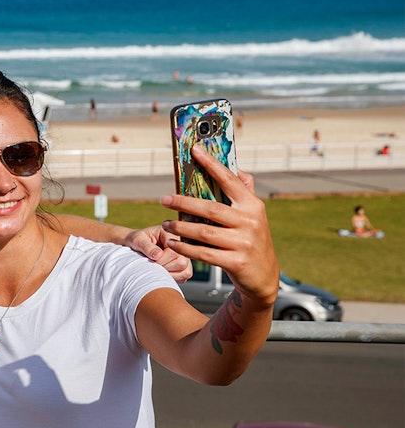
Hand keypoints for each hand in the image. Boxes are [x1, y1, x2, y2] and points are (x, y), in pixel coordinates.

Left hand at [123, 226, 192, 282]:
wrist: (136, 245)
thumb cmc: (137, 240)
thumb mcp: (137, 240)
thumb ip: (146, 246)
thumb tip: (158, 255)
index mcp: (171, 234)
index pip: (174, 251)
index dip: (161, 259)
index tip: (150, 260)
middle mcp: (181, 244)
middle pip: (182, 262)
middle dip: (165, 267)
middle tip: (153, 265)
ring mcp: (185, 256)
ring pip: (186, 271)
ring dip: (169, 274)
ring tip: (157, 269)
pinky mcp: (184, 266)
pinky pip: (184, 277)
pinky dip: (173, 278)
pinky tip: (162, 273)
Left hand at [160, 145, 278, 305]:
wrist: (264, 276)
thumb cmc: (251, 239)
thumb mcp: (253, 215)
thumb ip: (244, 192)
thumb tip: (236, 168)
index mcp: (253, 206)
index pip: (230, 180)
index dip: (212, 164)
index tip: (195, 150)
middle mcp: (250, 222)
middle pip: (210, 209)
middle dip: (183, 203)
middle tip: (164, 199)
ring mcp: (244, 243)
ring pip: (204, 233)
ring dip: (180, 228)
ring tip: (165, 224)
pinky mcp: (236, 262)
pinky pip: (204, 253)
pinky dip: (186, 248)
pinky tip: (173, 243)